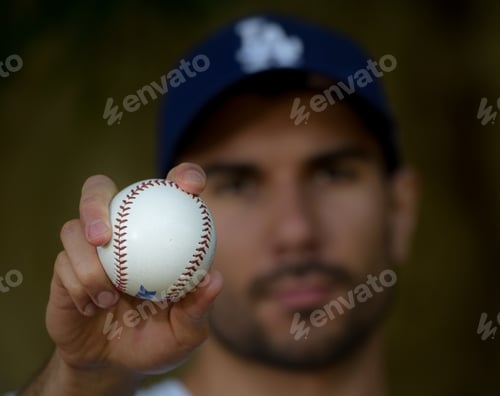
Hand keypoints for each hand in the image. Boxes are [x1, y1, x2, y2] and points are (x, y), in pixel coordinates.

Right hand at [45, 163, 222, 377]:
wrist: (113, 364)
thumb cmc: (156, 340)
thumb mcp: (184, 332)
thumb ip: (198, 308)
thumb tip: (213, 279)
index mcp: (156, 235)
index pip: (168, 191)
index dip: (184, 175)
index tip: (192, 186)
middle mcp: (121, 232)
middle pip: (99, 191)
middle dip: (94, 202)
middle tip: (103, 234)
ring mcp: (89, 249)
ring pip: (74, 230)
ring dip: (88, 265)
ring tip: (107, 295)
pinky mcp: (64, 269)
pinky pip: (63, 265)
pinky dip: (78, 287)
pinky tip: (92, 308)